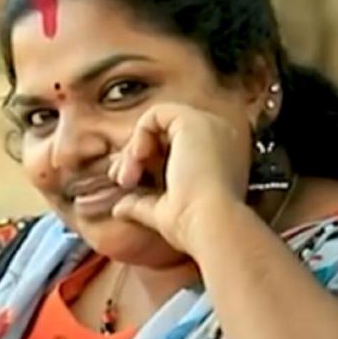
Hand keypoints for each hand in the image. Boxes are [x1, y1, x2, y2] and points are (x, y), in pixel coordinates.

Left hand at [109, 102, 251, 253]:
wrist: (210, 224)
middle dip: (134, 155)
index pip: (173, 148)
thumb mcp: (163, 212)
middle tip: (121, 180)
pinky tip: (138, 158)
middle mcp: (218, 138)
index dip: (145, 162)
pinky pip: (156, 113)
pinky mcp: (194, 121)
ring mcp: (209, 127)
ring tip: (127, 177)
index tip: (128, 185)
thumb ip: (141, 204)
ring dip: (133, 149)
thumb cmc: (195, 225)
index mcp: (217, 158)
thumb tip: (120, 208)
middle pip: (164, 134)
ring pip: (157, 123)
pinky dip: (139, 134)